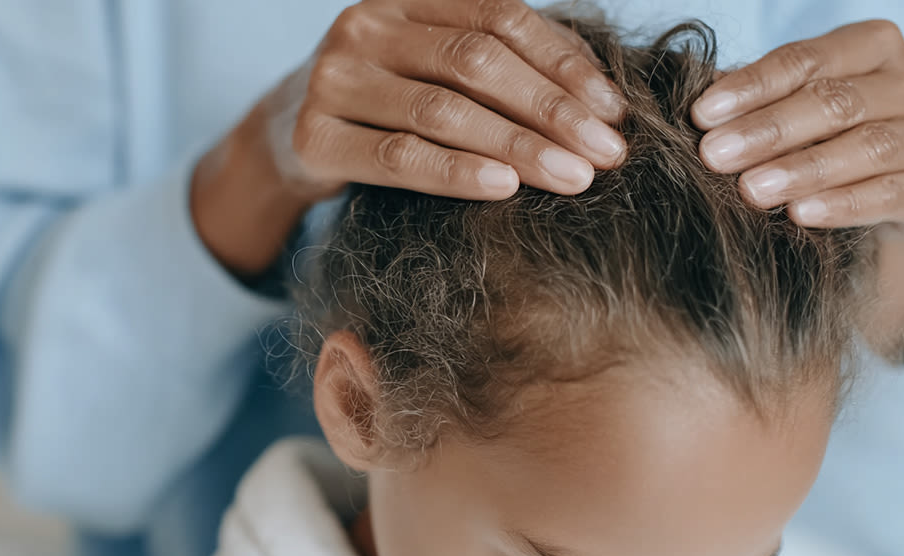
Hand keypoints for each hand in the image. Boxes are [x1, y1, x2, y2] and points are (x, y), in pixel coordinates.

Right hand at [192, 0, 627, 276]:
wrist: (290, 139)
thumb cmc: (387, 105)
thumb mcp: (435, 70)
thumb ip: (501, 65)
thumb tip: (601, 100)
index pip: (499, 17)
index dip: (563, 62)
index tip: (614, 111)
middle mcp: (365, 26)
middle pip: (475, 61)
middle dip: (550, 109)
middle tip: (607, 153)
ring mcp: (333, 79)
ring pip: (441, 110)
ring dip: (517, 146)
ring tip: (573, 178)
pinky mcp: (315, 136)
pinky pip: (398, 157)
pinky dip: (455, 173)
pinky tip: (503, 189)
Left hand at [693, 20, 903, 229]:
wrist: (868, 192)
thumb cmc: (816, 138)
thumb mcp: (790, 109)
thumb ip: (754, 105)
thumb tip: (699, 115)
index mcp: (866, 50)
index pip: (806, 60)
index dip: (753, 86)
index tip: (703, 114)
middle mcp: (902, 86)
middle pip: (836, 101)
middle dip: (769, 129)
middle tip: (715, 155)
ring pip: (869, 145)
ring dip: (804, 168)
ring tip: (751, 189)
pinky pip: (891, 192)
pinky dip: (845, 203)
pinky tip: (800, 212)